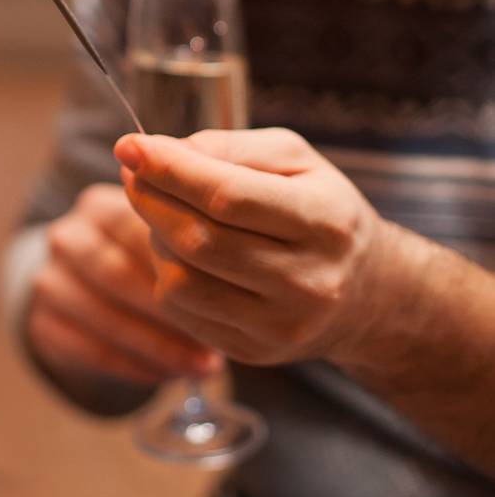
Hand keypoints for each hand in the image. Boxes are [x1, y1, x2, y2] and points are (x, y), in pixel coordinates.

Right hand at [26, 183, 222, 392]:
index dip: (181, 264)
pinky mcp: (42, 324)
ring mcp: (49, 281)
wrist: (82, 287)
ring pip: (105, 317)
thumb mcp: (159, 237)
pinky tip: (170, 375)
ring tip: (204, 366)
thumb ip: (189, 238)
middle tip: (219, 340)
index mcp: (98, 206)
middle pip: (117, 275)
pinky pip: (90, 350)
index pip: (137, 229)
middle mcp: (66, 238)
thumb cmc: (142, 258)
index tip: (228, 293)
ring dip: (158, 346)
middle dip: (170, 312)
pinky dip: (135, 365)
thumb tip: (245, 262)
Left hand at [114, 127, 387, 365]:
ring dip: (155, 238)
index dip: (169, 170)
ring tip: (164, 212)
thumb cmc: (321, 209)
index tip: (129, 145)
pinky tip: (179, 250)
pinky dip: (166, 273)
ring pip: (182, 281)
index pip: (228, 197)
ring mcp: (280, 326)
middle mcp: (308, 281)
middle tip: (134, 172)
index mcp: (324, 221)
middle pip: (199, 241)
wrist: (367, 292)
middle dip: (151, 200)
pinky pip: (182, 311)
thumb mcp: (294, 160)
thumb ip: (229, 148)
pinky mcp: (253, 352)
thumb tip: (160, 152)